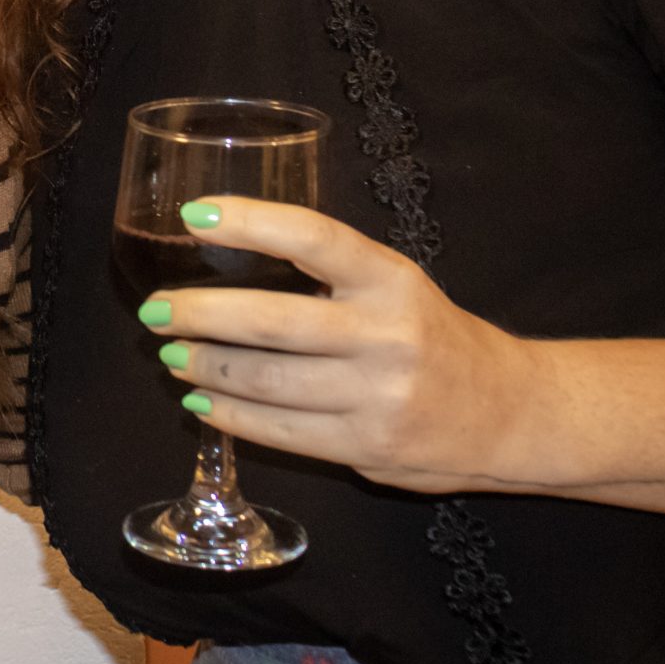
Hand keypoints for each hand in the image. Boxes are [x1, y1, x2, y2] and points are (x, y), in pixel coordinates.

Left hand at [139, 196, 548, 494]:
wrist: (510, 413)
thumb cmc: (435, 339)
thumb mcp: (396, 288)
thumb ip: (331, 277)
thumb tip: (227, 262)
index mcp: (392, 280)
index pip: (313, 237)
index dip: (250, 222)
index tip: (194, 215)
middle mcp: (387, 335)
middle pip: (271, 321)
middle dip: (197, 314)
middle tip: (154, 310)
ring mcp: (378, 396)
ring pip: (266, 381)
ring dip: (205, 368)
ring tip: (172, 356)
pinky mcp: (366, 448)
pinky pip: (280, 431)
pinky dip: (231, 416)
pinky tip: (202, 402)